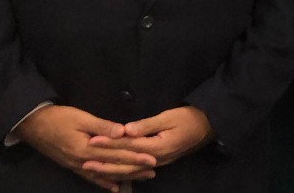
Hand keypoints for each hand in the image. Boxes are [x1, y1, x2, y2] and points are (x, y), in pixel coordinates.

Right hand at [13, 105, 156, 191]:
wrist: (33, 126)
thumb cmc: (59, 118)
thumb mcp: (81, 118)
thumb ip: (102, 126)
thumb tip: (122, 132)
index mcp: (87, 148)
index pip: (116, 154)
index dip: (134, 157)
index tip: (151, 159)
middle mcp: (83, 161)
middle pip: (113, 166)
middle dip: (134, 169)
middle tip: (153, 171)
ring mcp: (77, 165)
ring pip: (104, 174)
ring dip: (123, 176)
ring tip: (141, 178)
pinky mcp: (72, 166)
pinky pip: (90, 177)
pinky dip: (103, 182)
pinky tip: (113, 187)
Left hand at [88, 106, 212, 168]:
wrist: (209, 127)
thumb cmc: (190, 118)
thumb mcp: (170, 117)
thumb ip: (147, 125)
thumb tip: (126, 130)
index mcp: (157, 147)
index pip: (128, 145)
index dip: (109, 143)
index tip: (92, 140)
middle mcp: (155, 159)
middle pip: (125, 163)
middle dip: (104, 162)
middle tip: (84, 162)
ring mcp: (158, 163)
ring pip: (130, 170)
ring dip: (110, 170)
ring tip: (92, 169)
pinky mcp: (159, 162)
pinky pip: (137, 171)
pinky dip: (123, 173)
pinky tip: (113, 176)